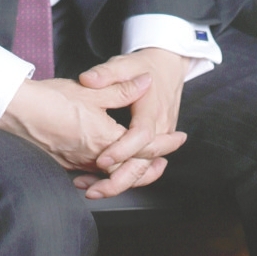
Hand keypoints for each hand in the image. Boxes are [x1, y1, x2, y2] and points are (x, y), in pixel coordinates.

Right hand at [0, 72, 152, 171]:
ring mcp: (79, 163)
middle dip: (151, 166)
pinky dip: (106, 172)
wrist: (17, 110)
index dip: (164, 144)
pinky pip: (94, 173)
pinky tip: (105, 166)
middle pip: (131, 169)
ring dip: (130, 170)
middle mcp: (94, 157)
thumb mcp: (92, 90)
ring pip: (112, 174)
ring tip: (142, 165)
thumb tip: (145, 82)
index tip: (178, 138)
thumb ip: (121, 89)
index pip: (144, 148)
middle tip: (164, 159)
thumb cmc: (52, 99)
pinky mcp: (66, 163)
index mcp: (105, 138)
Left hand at [74, 48, 189, 198]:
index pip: (140, 136)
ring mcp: (159, 137)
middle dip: (119, 180)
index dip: (122, 150)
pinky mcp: (155, 142)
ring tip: (92, 190)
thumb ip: (105, 74)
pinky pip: (142, 165)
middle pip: (143, 162)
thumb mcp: (123, 64)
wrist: (168, 66)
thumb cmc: (144, 66)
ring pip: (142, 169)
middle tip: (93, 190)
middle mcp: (159, 128)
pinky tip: (102, 180)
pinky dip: (125, 175)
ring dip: (120, 182)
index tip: (101, 160)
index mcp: (150, 110)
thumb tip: (87, 79)